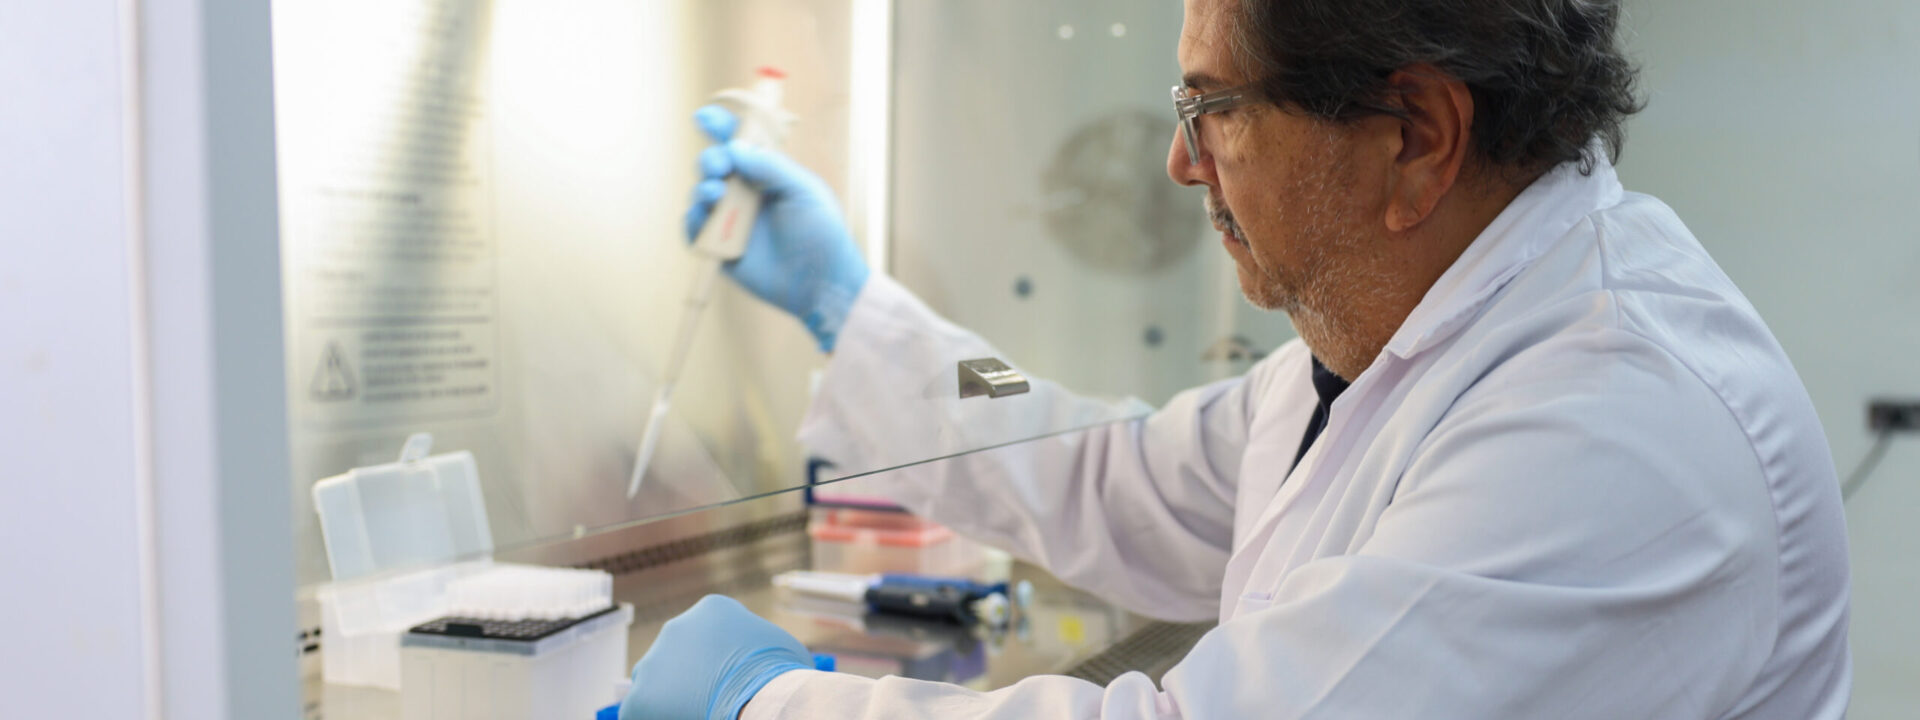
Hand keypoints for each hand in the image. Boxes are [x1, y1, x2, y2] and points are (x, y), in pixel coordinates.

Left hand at [618, 595, 809, 719]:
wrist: (761, 702)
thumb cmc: (781, 677)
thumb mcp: (780, 645)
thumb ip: (758, 643)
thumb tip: (759, 659)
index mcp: (711, 610)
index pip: (709, 634)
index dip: (722, 660)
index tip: (732, 678)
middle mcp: (676, 628)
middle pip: (678, 656)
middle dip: (691, 677)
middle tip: (712, 699)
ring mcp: (653, 663)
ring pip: (657, 683)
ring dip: (672, 699)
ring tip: (699, 713)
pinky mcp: (639, 699)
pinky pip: (641, 711)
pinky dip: (657, 718)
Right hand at [687, 106, 869, 350]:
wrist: (823, 283)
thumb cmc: (823, 235)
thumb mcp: (805, 190)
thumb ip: (772, 166)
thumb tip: (738, 149)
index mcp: (768, 176)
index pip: (739, 145)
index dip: (720, 128)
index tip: (705, 116)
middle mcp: (747, 195)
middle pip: (715, 166)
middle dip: (711, 159)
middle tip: (720, 167)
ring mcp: (733, 221)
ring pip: (702, 195)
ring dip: (702, 188)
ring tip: (715, 193)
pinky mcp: (722, 250)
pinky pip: (696, 230)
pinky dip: (693, 220)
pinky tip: (702, 215)